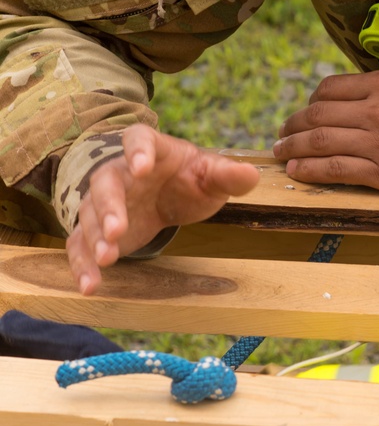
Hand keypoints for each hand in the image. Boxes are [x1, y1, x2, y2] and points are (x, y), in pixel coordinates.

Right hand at [66, 125, 259, 295]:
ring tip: (107, 260)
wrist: (170, 193)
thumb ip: (228, 176)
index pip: (138, 139)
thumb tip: (251, 174)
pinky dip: (82, 264)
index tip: (141, 168)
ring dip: (95, 237)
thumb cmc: (190, 179)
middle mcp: (120, 173)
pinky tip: (89, 285)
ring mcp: (104, 202)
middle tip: (118, 230)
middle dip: (109, 207)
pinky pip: (80, 244)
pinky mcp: (98, 230)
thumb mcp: (212, 176)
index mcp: (151, 150)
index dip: (138, 152)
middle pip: (106, 184)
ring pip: (90, 215)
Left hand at [273, 69, 378, 194]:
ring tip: (280, 152)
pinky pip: (336, 170)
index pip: (330, 89)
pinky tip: (297, 171)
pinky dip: (310, 170)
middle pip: (317, 116)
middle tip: (281, 132)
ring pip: (319, 143)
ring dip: (292, 147)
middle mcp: (377, 111)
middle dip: (291, 125)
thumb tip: (354, 98)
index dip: (309, 102)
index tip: (304, 112)